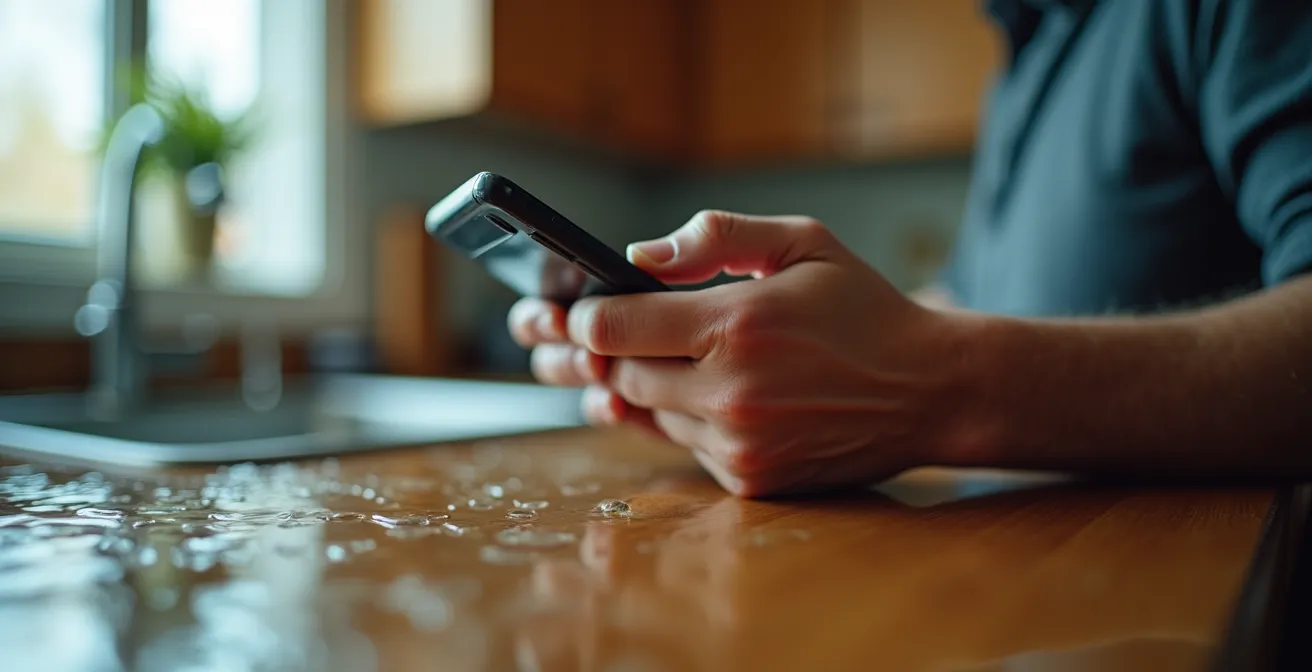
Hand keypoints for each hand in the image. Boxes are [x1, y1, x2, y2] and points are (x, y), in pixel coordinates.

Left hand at [508, 211, 970, 495]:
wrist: (928, 390)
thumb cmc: (864, 309)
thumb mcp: (803, 241)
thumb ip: (716, 236)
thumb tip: (638, 255)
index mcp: (738, 323)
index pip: (613, 328)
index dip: (581, 317)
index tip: (573, 308)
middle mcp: (731, 391)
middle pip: (618, 375)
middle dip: (595, 354)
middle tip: (573, 336)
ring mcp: (738, 443)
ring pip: (645, 413)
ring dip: (637, 386)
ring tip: (628, 365)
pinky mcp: (749, 477)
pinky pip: (682, 445)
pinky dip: (680, 419)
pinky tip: (695, 395)